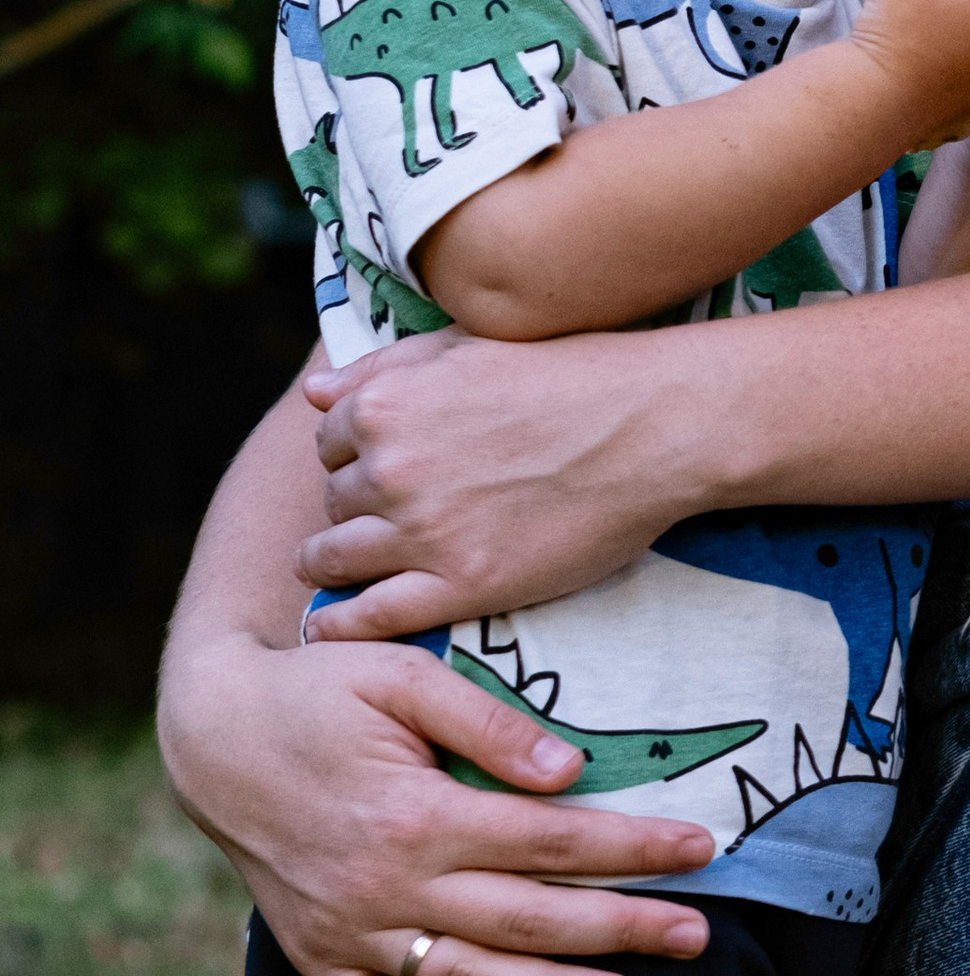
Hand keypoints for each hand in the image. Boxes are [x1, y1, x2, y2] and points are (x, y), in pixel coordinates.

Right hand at [158, 630, 712, 975]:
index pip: (548, 840)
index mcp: (416, 816)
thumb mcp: (401, 677)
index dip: (630, 847)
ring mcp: (352, 933)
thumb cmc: (319, 693)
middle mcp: (386, 887)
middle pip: (525, 918)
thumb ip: (488, 725)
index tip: (701, 849)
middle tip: (698, 938)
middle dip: (619, 929)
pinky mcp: (322, 958)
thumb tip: (569, 772)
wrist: (211, 738)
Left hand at [299, 323, 715, 636]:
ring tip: (345, 573)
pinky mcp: (462, 585)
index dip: (352, 457)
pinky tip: (332, 629)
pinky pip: (371, 617)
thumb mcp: (467, 346)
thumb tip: (312, 393)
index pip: (328, 443)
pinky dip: (341, 626)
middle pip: (332, 501)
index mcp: (384, 405)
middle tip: (391, 516)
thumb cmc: (569, 373)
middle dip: (353, 508)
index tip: (380, 471)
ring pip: (335, 559)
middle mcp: (388, 468)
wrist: (652, 425)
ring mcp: (423, 531)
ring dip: (333, 565)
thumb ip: (383, 367)